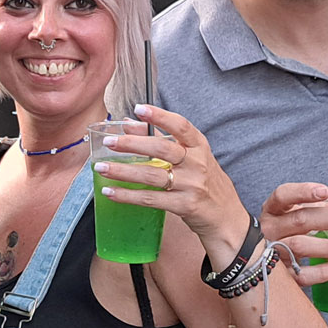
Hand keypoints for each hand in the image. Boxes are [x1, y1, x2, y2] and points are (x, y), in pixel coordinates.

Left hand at [93, 103, 248, 253]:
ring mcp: (191, 185)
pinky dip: (127, 195)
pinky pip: (150, 199)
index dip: (160, 116)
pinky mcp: (184, 206)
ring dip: (123, 171)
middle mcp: (197, 164)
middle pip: (161, 149)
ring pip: (151, 175)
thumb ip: (162, 140)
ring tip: (101, 167)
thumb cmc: (206, 183)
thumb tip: (129, 124)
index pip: (181, 126)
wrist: (226, 217)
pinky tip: (111, 192)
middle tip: (109, 141)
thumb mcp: (192, 158)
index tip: (139, 109)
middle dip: (132, 144)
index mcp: (199, 147)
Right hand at [260, 183, 327, 287]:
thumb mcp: (300, 212)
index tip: (326, 191)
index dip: (303, 192)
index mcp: (273, 209)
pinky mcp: (281, 274)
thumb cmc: (287, 230)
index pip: (284, 195)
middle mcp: (270, 229)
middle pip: (300, 220)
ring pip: (299, 246)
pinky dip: (321, 272)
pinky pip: (301, 274)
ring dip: (327, 247)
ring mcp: (272, 251)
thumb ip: (327, 206)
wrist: (260, 260)